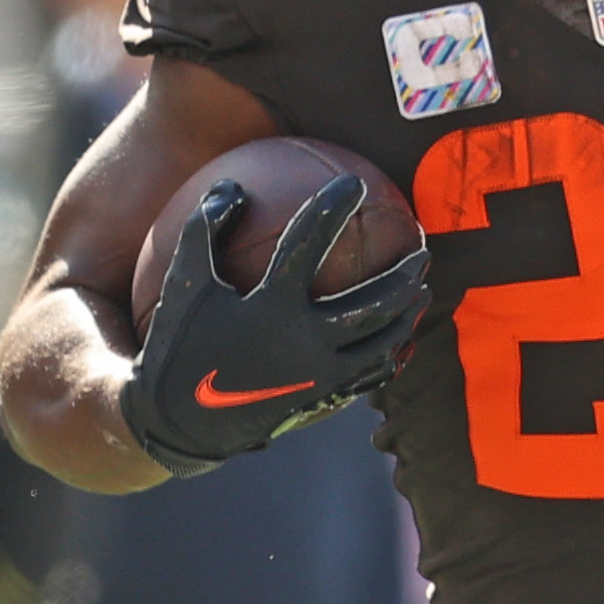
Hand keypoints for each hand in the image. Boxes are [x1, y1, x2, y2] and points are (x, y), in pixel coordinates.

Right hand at [118, 177, 424, 473]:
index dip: (331, 207)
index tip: (352, 183)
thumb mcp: (183, 283)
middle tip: (422, 247)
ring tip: (422, 289)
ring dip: (408, 311)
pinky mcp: (325, 397)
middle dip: (403, 272)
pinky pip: (373, 373)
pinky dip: (393, 351)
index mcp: (268, 307)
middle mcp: (303, 341)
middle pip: (373, 302)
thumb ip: (204, 230)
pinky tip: (402, 335)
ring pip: (383, 340)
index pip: (307, 243)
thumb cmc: (180, 343)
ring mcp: (319, 374)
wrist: (181, 421)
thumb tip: (233, 186)